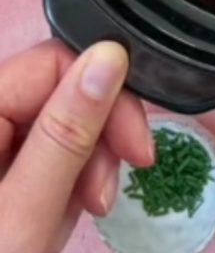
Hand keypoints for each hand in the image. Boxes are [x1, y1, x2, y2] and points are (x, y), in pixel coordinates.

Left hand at [0, 39, 152, 252]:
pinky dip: (68, 183)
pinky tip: (67, 213)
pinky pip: (46, 156)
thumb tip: (109, 57)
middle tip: (108, 195)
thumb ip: (65, 136)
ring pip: (59, 122)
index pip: (49, 64)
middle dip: (97, 133)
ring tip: (88, 211)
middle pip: (57, 90)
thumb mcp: (21, 221)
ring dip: (87, 162)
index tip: (137, 149)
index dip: (102, 94)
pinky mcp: (3, 176)